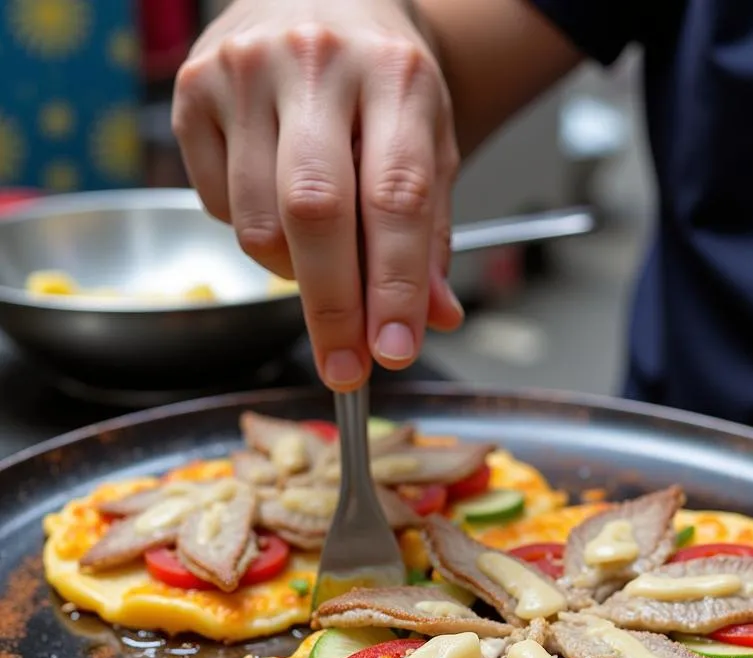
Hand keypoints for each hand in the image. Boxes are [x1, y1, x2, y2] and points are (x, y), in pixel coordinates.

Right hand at [172, 0, 463, 390]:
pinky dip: (252, 234)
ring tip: (321, 261)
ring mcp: (243, 72)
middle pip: (314, 212)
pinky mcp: (191, 90)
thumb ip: (429, 236)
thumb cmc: (382, 85)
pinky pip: (216, 206)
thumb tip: (432, 319)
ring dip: (293, 274)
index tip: (392, 352)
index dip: (392, 287)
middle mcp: (315, 64)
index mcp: (394, 77)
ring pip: (257, 222)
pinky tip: (275, 204)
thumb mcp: (429, 147)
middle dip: (332, 307)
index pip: (394, 199)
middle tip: (346, 369)